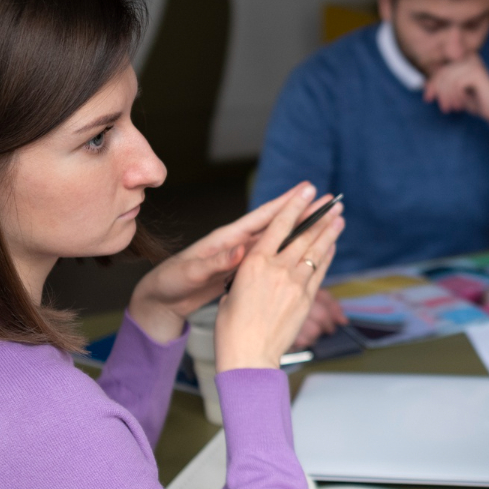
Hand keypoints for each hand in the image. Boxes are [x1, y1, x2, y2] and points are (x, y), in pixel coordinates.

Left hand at [128, 182, 318, 343]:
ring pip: (277, 240)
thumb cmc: (170, 282)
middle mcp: (237, 243)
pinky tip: (302, 253)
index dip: (284, 203)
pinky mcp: (241, 271)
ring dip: (298, 231)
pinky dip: (288, 253)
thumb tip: (239, 252)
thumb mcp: (191, 272)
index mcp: (226, 239)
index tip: (306, 190)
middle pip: (276, 224)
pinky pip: (271, 258)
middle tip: (327, 199)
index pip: (261, 217)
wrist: (161, 299)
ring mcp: (241, 256)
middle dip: (301, 212)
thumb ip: (215, 262)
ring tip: (322, 222)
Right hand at [215, 188, 344, 370]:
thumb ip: (247, 274)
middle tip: (332, 201)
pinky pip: (319, 271)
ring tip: (339, 217)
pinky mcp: (305, 299)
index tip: (307, 191)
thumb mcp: (231, 292)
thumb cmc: (232, 329)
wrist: (249, 356)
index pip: (278, 226)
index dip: (294, 206)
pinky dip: (326, 256)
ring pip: (315, 251)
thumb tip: (257, 268)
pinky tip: (332, 245)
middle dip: (319, 216)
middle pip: (303, 235)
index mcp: (253, 263)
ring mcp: (294, 284)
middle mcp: (277, 269)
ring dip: (329, 232)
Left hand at [423, 55, 488, 133]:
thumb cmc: (477, 102)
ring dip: (447, 96)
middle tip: (443, 108)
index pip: (440, 70)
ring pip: (448, 79)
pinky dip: (456, 97)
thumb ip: (444, 85)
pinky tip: (460, 105)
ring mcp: (474, 64)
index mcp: (464, 60)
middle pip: (442, 73)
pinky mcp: (477, 73)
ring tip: (451, 108)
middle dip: (438, 92)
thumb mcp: (456, 92)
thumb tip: (426, 83)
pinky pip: (457, 84)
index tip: (428, 98)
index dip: (432, 84)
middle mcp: (470, 58)